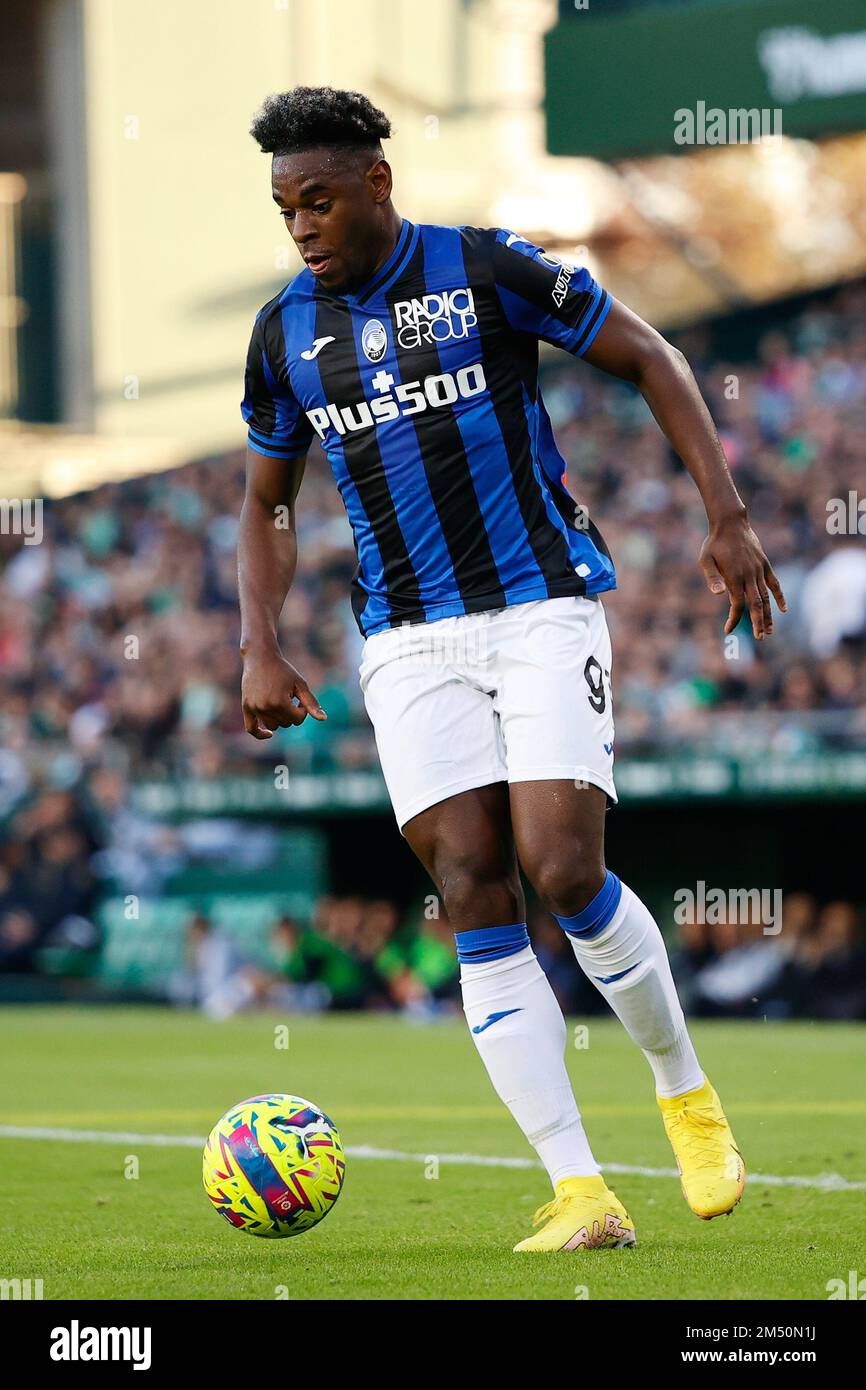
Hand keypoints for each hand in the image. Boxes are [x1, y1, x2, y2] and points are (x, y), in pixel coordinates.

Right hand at [240, 649, 325, 739]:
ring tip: (279, 702)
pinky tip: (268, 734)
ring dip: (279, 719)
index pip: (298, 720)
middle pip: (286, 724)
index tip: (299, 696)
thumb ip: (311, 702)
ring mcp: (254, 708)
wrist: (260, 657)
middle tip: (289, 696)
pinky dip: (260, 734)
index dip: (302, 709)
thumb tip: (323, 719)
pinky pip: (251, 729)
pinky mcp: (246, 707)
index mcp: (280, 702)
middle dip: (291, 713)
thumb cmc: (283, 670)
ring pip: (273, 726)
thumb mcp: (300, 684)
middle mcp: (266, 707)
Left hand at [700, 515, 786, 639]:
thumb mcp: (705, 560)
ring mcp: (759, 570)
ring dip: (768, 615)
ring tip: (769, 630)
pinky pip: (774, 583)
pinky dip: (779, 596)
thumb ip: (712, 578)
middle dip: (757, 623)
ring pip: (766, 597)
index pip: (737, 605)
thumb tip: (719, 595)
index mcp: (734, 577)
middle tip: (760, 638)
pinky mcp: (765, 565)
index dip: (734, 619)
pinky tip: (784, 609)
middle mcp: (749, 576)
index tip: (727, 630)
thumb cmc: (714, 543)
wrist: (731, 523)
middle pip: (756, 604)